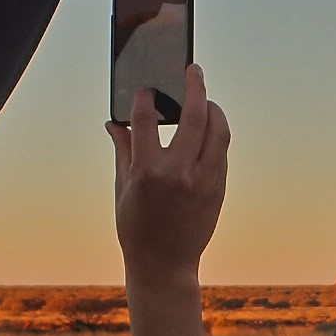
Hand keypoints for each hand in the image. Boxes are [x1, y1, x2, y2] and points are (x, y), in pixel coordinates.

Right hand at [105, 64, 227, 280]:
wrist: (164, 265)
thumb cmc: (137, 228)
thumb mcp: (123, 189)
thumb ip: (124, 150)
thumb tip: (114, 122)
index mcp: (147, 172)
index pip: (145, 121)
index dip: (144, 99)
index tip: (145, 88)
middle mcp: (178, 173)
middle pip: (195, 115)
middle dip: (195, 86)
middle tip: (193, 70)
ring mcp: (203, 181)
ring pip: (218, 131)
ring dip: (213, 109)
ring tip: (206, 99)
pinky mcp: (219, 189)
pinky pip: (221, 152)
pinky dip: (215, 135)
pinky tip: (208, 129)